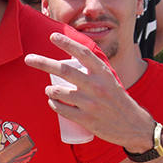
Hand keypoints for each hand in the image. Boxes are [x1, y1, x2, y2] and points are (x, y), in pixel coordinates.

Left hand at [25, 32, 154, 150]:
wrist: (134, 126)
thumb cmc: (118, 101)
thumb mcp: (111, 80)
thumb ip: (95, 70)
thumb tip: (72, 59)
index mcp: (104, 73)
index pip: (83, 53)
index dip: (67, 43)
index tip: (52, 36)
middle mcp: (97, 85)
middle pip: (64, 70)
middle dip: (43, 63)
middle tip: (28, 59)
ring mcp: (91, 103)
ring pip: (58, 91)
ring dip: (49, 90)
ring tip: (50, 90)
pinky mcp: (86, 119)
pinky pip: (61, 109)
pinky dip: (53, 104)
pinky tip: (53, 102)